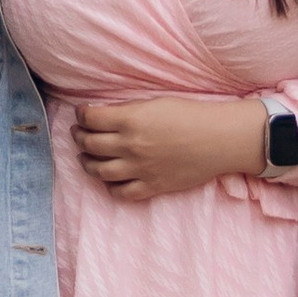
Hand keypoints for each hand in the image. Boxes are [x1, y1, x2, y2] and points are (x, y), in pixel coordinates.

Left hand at [73, 95, 268, 199]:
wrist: (219, 139)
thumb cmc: (191, 115)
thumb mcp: (155, 103)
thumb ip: (128, 111)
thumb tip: (105, 115)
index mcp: (130, 121)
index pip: (90, 119)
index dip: (81, 115)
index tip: (81, 113)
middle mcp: (130, 146)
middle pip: (89, 144)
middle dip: (78, 137)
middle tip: (78, 133)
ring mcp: (139, 169)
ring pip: (98, 170)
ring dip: (86, 162)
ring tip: (86, 157)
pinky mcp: (151, 186)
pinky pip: (120, 193)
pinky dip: (109, 187)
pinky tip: (109, 179)